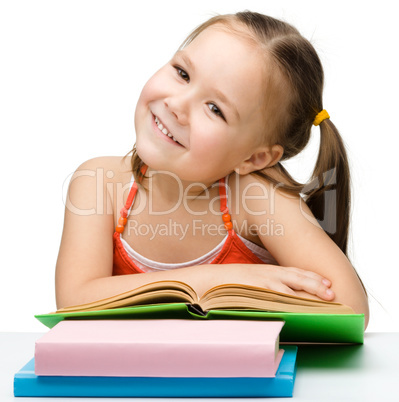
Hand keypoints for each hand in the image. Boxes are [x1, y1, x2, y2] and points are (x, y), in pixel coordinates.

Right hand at [205, 264, 334, 300]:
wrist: (210, 280)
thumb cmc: (230, 282)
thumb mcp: (251, 278)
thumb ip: (266, 283)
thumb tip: (279, 294)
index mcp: (268, 270)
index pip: (295, 272)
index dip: (312, 277)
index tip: (326, 282)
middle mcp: (268, 274)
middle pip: (298, 278)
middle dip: (316, 285)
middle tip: (332, 292)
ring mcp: (263, 283)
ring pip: (292, 289)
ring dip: (309, 295)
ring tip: (324, 300)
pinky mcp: (256, 292)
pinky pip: (277, 299)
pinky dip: (291, 304)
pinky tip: (301, 309)